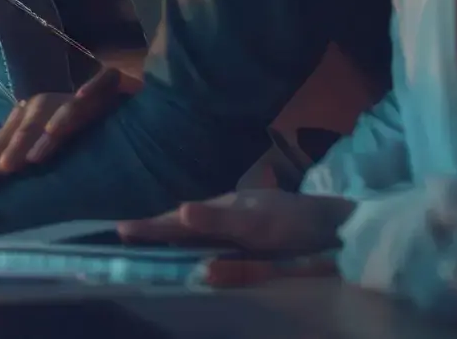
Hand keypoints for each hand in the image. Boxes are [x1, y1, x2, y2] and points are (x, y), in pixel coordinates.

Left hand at [0, 66, 140, 189]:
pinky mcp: (118, 84)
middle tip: (5, 172)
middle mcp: (58, 102)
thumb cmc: (88, 146)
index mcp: (38, 116)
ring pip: (60, 103)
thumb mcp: (45, 153)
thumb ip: (10, 155)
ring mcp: (85, 94)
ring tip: (35, 157)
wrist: (142, 123)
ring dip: (47, 126)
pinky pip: (105, 80)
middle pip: (30, 117)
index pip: (9, 133)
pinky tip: (79, 99)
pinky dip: (92, 87)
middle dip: (14, 144)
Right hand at [118, 188, 353, 256]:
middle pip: (182, 223)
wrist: (338, 225)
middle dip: (153, 229)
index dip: (148, 227)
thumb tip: (178, 212)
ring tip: (148, 241)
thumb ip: (219, 221)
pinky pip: (214, 237)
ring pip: (197, 229)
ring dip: (172, 234)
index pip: (176, 221)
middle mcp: (226, 213)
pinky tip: (194, 247)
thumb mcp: (257, 224)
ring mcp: (240, 222)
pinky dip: (194, 241)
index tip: (117, 231)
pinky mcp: (253, 233)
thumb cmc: (295, 224)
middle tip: (124, 236)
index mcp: (221, 209)